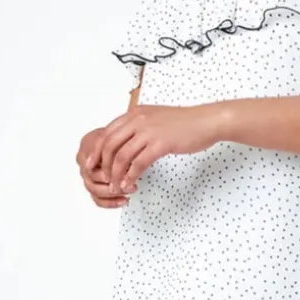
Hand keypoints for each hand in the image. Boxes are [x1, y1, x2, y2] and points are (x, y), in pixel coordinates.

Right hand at [75, 125, 132, 208]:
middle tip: (128, 183)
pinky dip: (111, 203)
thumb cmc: (116, 139)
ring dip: (113, 194)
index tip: (120, 174)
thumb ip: (108, 148)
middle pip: (92, 183)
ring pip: (95, 193)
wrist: (121, 141)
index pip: (90, 169)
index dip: (105, 173)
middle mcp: (84, 168)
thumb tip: (111, 162)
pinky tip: (124, 200)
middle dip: (111, 185)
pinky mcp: (95, 188)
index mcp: (84, 155)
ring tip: (130, 190)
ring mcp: (88, 179)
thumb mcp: (112, 138)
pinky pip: (99, 200)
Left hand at [93, 103, 220, 192]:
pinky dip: (131, 176)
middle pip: (110, 145)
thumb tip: (128, 140)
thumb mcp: (156, 118)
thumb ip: (140, 126)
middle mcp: (138, 119)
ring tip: (117, 186)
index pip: (107, 132)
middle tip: (103, 180)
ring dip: (116, 174)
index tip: (92, 164)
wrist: (206, 121)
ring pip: (122, 156)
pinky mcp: (160, 144)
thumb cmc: (186, 122)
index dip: (97, 151)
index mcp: (135, 113)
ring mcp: (149, 131)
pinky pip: (138, 163)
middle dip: (103, 165)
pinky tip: (131, 183)